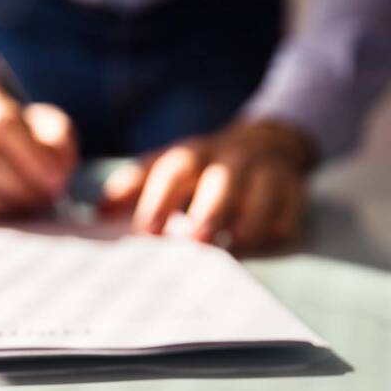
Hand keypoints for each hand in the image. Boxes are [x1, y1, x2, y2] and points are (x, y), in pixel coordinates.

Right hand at [0, 72, 76, 217]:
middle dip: (18, 179)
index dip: (31, 154)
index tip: (55, 178)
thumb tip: (55, 170)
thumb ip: (57, 139)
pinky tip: (7, 209)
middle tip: (45, 197)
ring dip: (3, 196)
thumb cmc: (22, 136)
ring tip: (29, 203)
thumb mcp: (46, 125)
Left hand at [101, 120, 315, 248]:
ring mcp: (265, 174)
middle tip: (196, 242)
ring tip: (234, 247)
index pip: (173, 171)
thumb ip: (132, 188)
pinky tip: (265, 242)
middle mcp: (228, 161)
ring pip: (262, 194)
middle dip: (209, 210)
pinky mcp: (293, 191)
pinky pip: (289, 210)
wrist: (266, 143)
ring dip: (247, 221)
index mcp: (191, 156)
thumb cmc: (201, 170)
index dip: (159, 199)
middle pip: (220, 181)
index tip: (147, 231)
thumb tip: (97, 213)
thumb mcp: (166, 169)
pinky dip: (277, 227)